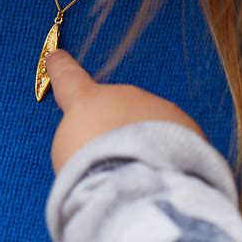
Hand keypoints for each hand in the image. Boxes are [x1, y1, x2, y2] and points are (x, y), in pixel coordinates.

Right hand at [45, 49, 204, 174]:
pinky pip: (172, 135)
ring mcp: (155, 106)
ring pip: (147, 121)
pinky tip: (163, 172)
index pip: (69, 77)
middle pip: (116, 107)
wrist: (134, 186)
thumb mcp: (68, 154)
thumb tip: (97, 139)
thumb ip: (80, 137)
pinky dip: (168, 151)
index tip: (56, 56)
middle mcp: (121, 95)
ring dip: (144, 141)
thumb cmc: (91, 174)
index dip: (61, 66)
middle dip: (116, 128)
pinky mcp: (184, 123)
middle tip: (114, 161)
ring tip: (141, 172)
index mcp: (86, 102)